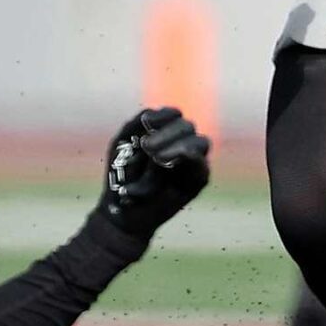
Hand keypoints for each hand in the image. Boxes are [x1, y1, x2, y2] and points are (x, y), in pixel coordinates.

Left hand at [99, 106, 211, 238]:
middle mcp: (182, 144)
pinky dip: (193, 161)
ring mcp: (192, 163)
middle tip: (148, 148)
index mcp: (165, 132)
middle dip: (167, 134)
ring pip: (200, 142)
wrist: (123, 211)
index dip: (163, 116)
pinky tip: (176, 161)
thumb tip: (155, 117)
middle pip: (187, 126)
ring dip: (179, 146)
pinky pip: (203, 168)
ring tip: (158, 158)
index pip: (174, 114)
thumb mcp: (121, 143)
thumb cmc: (122, 176)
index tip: (146, 125)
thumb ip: (136, 124)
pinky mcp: (197, 182)